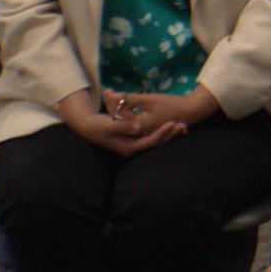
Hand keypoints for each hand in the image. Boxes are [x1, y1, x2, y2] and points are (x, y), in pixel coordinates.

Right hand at [61, 92, 183, 155]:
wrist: (87, 126)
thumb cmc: (97, 125)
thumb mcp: (109, 125)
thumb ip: (123, 126)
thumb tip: (138, 127)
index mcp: (127, 147)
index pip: (149, 142)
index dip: (161, 133)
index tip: (172, 123)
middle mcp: (132, 148)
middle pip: (155, 143)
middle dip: (169, 134)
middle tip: (183, 125)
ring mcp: (133, 144)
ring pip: (154, 140)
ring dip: (168, 134)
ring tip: (182, 126)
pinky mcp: (133, 139)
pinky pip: (150, 136)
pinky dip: (161, 131)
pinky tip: (171, 127)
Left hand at [106, 88, 218, 133]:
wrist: (190, 111)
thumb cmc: (171, 104)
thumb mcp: (149, 100)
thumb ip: (131, 99)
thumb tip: (113, 95)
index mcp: (138, 127)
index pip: (119, 114)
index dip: (112, 101)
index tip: (107, 90)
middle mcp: (139, 132)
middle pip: (121, 118)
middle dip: (113, 104)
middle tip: (107, 91)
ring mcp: (144, 131)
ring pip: (126, 119)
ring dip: (119, 107)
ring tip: (112, 96)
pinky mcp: (148, 128)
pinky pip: (133, 120)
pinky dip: (128, 111)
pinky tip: (124, 104)